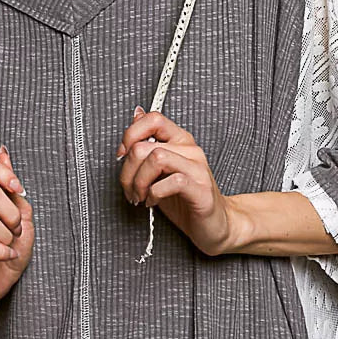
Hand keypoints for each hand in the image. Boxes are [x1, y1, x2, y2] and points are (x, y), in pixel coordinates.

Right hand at [0, 146, 34, 316]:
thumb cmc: (8, 246)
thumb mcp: (21, 215)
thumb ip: (12, 187)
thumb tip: (3, 152)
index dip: (0, 172)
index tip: (17, 188)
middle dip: (12, 214)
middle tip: (16, 229)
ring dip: (6, 236)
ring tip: (8, 244)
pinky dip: (0, 252)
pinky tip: (4, 255)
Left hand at [116, 107, 233, 256]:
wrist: (214, 224)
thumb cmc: (184, 198)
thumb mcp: (160, 170)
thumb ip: (148, 143)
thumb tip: (137, 114)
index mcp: (180, 140)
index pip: (153, 119)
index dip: (130, 135)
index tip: (122, 157)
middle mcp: (190, 150)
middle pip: (144, 145)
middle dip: (127, 171)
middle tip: (129, 189)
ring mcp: (197, 168)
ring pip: (156, 158)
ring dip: (139, 182)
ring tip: (139, 196)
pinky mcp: (201, 189)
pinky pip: (172, 182)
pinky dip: (154, 194)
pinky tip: (152, 202)